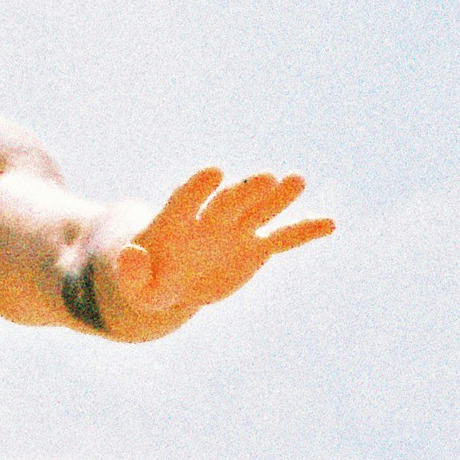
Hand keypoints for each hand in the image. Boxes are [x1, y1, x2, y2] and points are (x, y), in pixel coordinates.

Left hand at [97, 168, 333, 329]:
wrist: (171, 280)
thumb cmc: (149, 282)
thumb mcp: (136, 287)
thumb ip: (133, 273)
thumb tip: (129, 254)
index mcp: (176, 222)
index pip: (186, 200)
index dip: (199, 188)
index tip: (215, 172)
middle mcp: (210, 218)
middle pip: (229, 202)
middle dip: (246, 191)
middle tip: (266, 177)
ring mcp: (236, 230)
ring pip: (259, 210)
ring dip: (278, 198)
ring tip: (298, 180)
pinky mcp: (255, 247)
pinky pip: (282, 238)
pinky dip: (303, 231)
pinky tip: (330, 224)